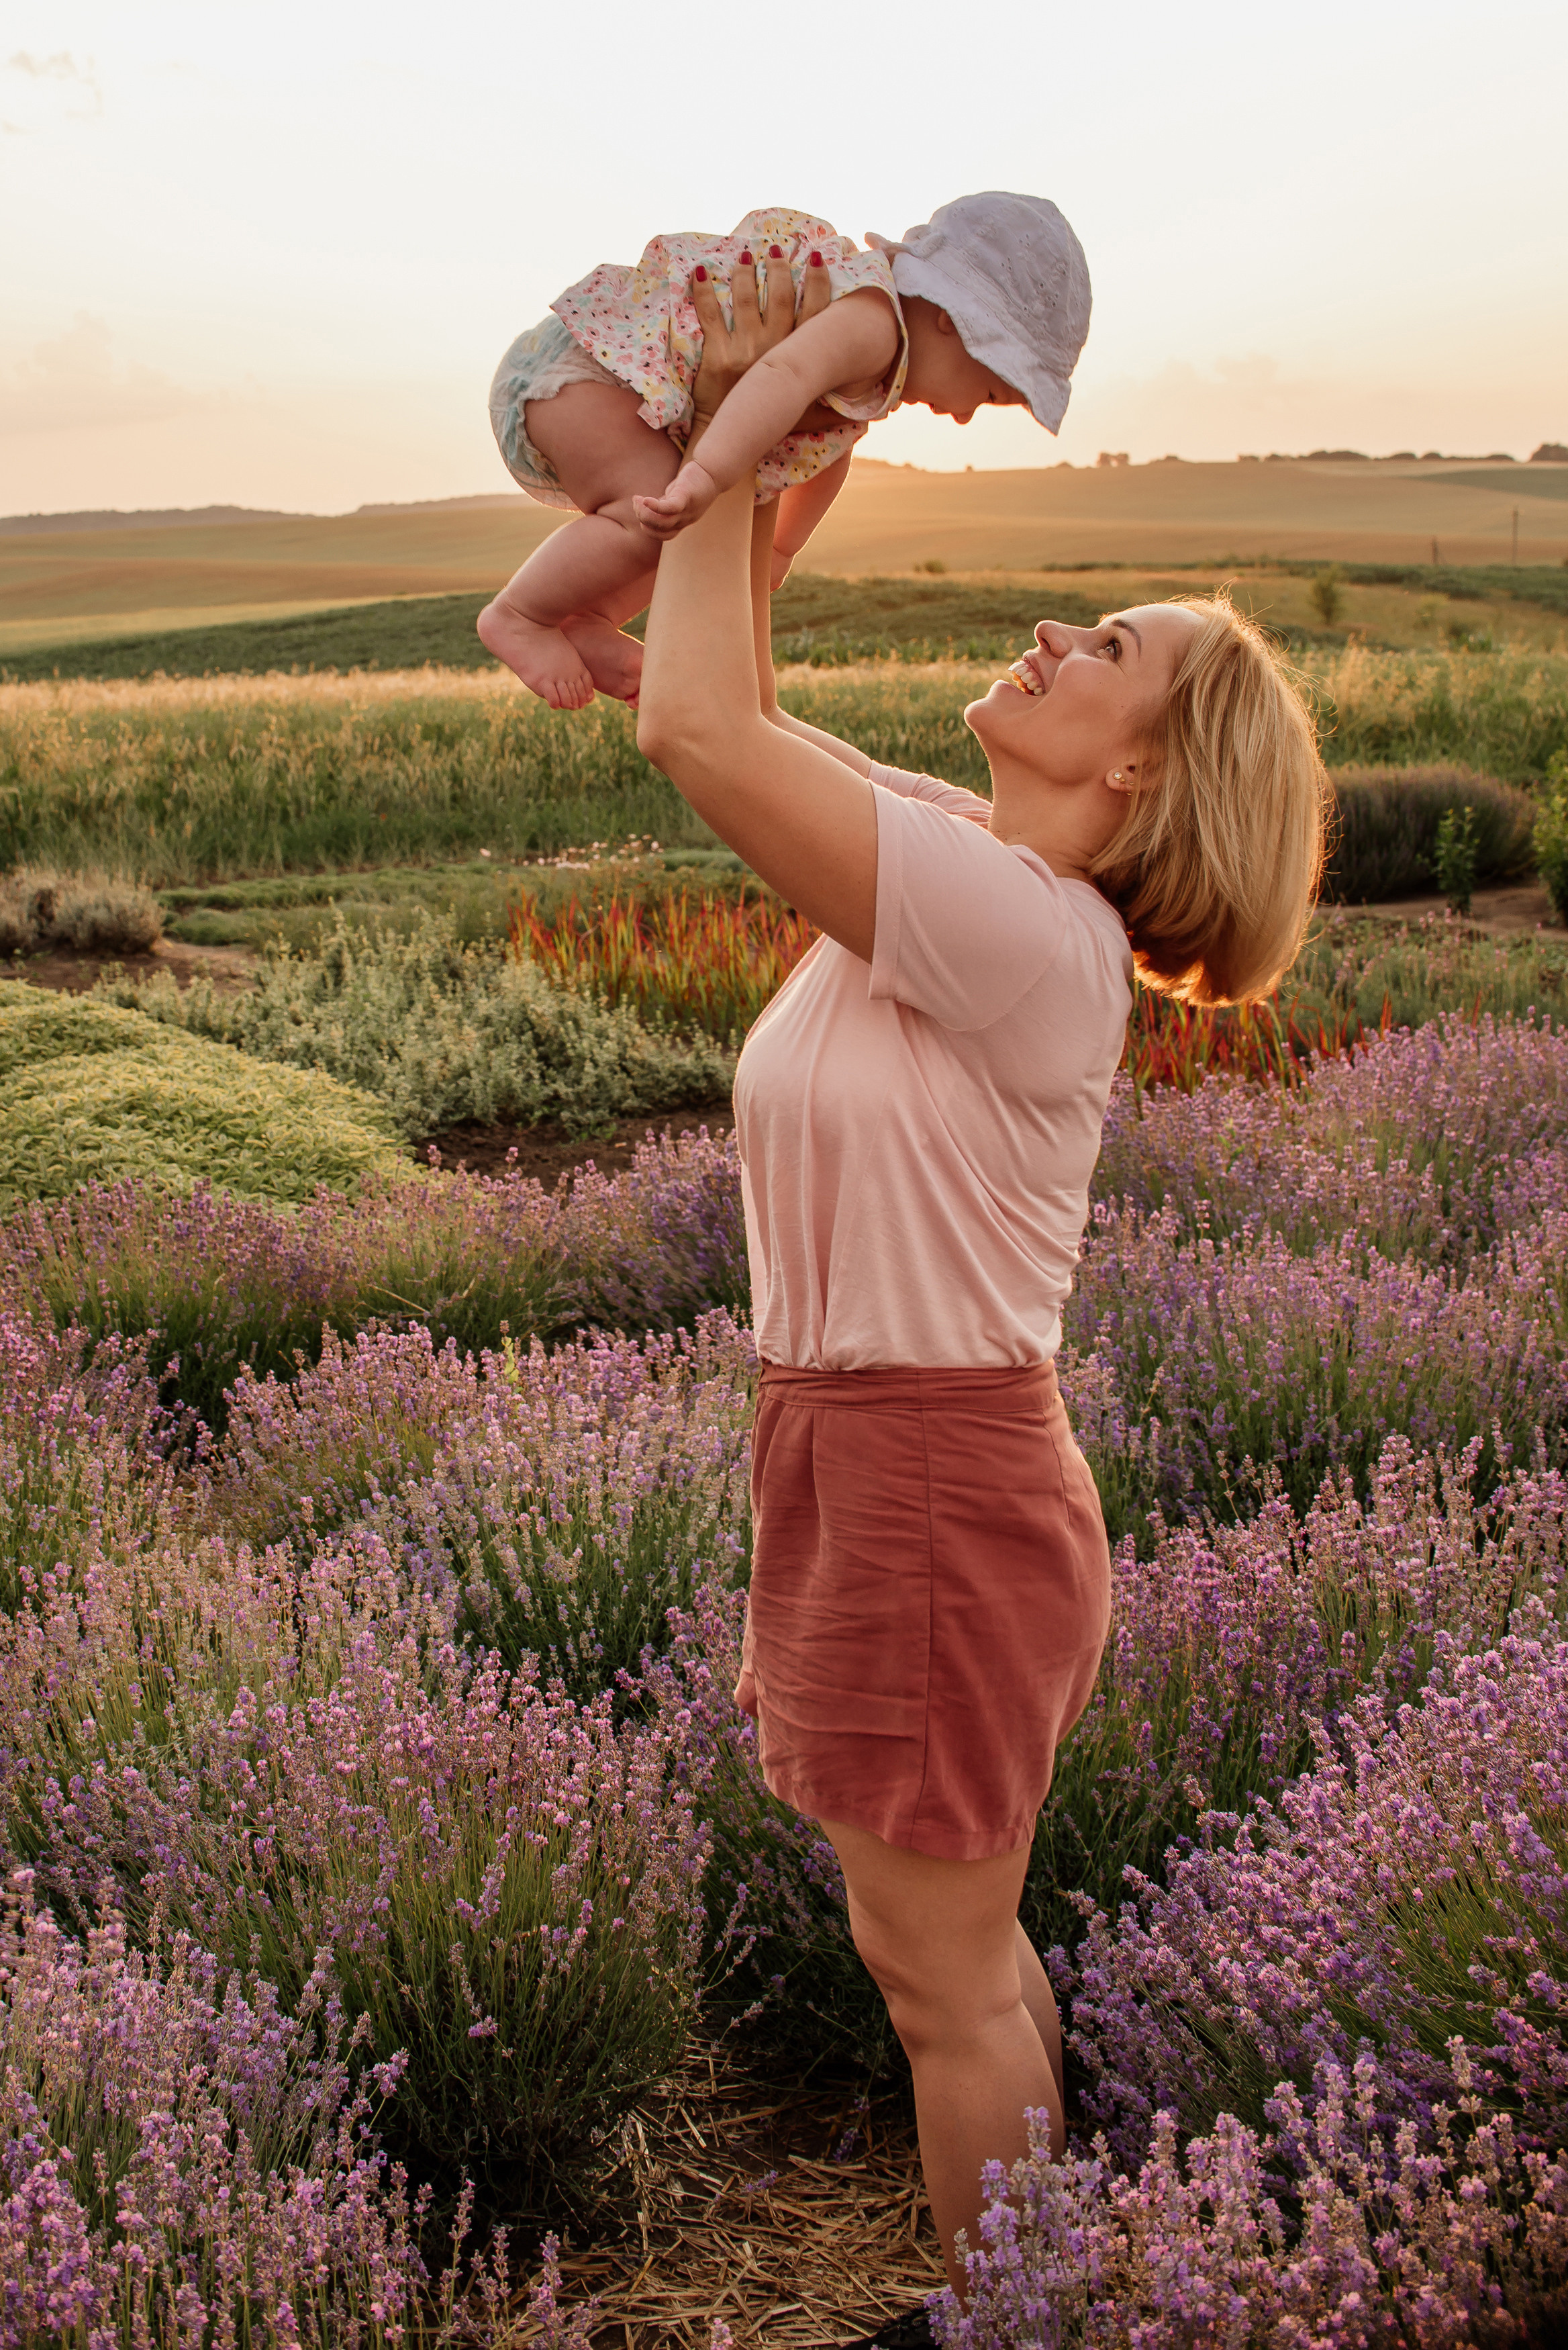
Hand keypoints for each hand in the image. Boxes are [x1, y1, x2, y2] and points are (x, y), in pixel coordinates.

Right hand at [634, 457, 719, 541]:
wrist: (714, 471)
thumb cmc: (692, 483)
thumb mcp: (676, 496)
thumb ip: (664, 504)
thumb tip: (646, 506)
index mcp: (682, 521)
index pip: (663, 535)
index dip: (647, 527)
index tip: (639, 510)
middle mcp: (685, 519)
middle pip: (661, 531)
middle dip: (643, 519)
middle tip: (636, 503)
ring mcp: (687, 510)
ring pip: (663, 523)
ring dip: (645, 514)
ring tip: (638, 500)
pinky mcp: (686, 496)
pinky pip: (670, 508)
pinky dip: (656, 507)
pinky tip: (645, 500)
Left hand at [687, 242, 830, 422]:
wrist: (730, 440)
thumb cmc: (769, 426)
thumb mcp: (807, 418)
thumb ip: (832, 410)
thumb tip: (867, 416)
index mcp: (796, 359)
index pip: (814, 312)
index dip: (817, 282)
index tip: (819, 258)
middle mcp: (773, 350)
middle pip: (781, 298)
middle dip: (779, 269)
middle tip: (776, 249)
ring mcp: (744, 351)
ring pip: (746, 300)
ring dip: (744, 273)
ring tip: (744, 255)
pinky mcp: (717, 356)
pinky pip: (710, 316)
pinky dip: (703, 292)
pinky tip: (700, 271)